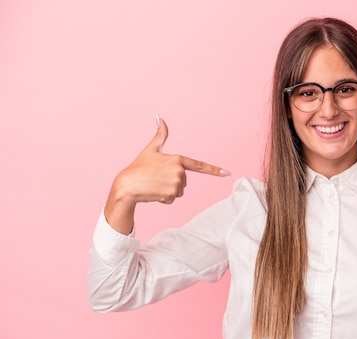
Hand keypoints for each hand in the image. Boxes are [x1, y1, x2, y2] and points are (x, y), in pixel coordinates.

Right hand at [104, 117, 229, 233]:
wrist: (126, 185)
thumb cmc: (138, 167)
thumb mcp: (151, 150)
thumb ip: (160, 136)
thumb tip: (160, 118)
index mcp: (177, 159)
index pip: (199, 165)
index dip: (214, 170)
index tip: (227, 173)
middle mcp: (179, 170)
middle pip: (184, 182)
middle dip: (172, 183)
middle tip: (156, 179)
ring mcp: (176, 182)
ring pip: (179, 192)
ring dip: (168, 192)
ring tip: (154, 185)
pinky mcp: (172, 193)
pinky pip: (173, 199)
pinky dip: (164, 199)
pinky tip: (154, 193)